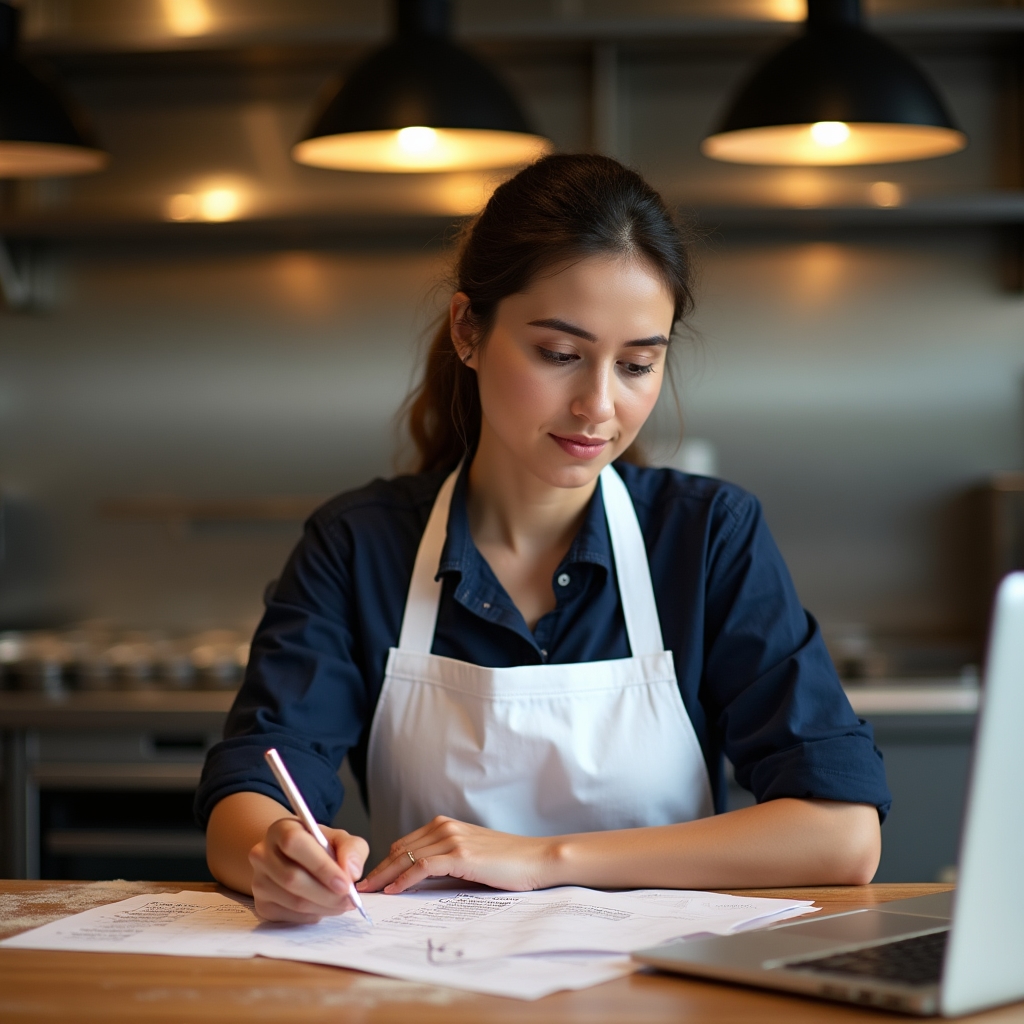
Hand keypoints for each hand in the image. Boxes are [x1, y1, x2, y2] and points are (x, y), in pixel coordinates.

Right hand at [249, 817, 368, 922]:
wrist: (293, 859)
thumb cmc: (318, 847)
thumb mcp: (339, 838)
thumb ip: (351, 849)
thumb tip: (352, 873)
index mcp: (281, 829)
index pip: (294, 843)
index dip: (321, 866)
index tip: (346, 883)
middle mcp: (262, 854)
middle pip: (292, 878)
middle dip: (327, 894)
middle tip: (349, 900)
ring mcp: (258, 881)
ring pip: (293, 901)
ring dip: (324, 907)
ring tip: (342, 903)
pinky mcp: (261, 905)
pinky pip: (290, 916)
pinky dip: (314, 915)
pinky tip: (324, 906)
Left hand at [357, 815, 557, 894]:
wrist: (537, 858)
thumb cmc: (507, 862)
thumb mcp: (470, 857)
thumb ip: (444, 861)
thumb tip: (415, 880)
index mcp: (446, 825)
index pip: (404, 844)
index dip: (383, 863)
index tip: (369, 880)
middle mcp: (445, 827)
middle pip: (399, 849)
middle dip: (377, 870)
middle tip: (360, 888)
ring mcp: (452, 839)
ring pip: (406, 857)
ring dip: (384, 876)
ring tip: (369, 892)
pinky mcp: (460, 854)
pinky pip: (422, 867)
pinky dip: (404, 879)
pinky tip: (393, 891)